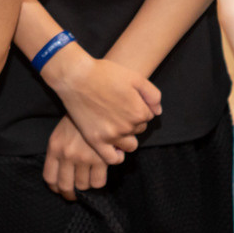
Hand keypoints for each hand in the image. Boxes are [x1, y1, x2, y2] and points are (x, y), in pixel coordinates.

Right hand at [41, 45, 161, 164]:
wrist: (75, 77)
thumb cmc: (104, 74)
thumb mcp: (135, 77)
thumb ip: (152, 95)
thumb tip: (157, 111)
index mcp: (139, 111)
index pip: (148, 116)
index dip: (139, 107)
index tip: (126, 100)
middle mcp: (127, 126)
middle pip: (139, 129)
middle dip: (132, 121)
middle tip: (118, 109)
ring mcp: (111, 135)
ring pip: (129, 145)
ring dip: (126, 137)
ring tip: (115, 125)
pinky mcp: (96, 141)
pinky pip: (113, 158)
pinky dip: (117, 155)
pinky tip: (114, 146)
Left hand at [41, 117, 105, 200]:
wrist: (95, 102)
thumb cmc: (78, 119)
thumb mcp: (61, 133)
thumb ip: (59, 152)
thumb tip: (62, 175)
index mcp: (55, 148)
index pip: (50, 178)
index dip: (55, 188)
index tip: (60, 189)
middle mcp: (67, 155)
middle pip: (66, 186)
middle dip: (70, 194)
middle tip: (74, 195)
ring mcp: (84, 158)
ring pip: (83, 185)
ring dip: (86, 186)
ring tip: (89, 179)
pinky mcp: (101, 159)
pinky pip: (98, 182)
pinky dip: (99, 181)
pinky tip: (100, 173)